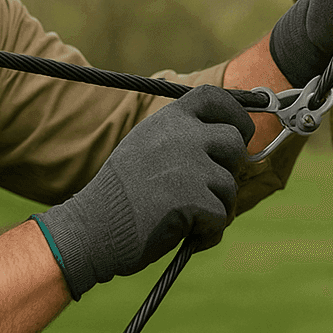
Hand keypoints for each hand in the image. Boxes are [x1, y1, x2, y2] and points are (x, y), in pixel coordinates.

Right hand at [34, 86, 254, 299]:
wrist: (92, 227)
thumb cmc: (120, 194)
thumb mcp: (145, 147)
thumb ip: (180, 138)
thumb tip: (230, 141)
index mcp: (167, 120)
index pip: (214, 97)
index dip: (235, 113)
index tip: (240, 132)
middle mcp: (181, 135)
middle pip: (234, 141)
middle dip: (230, 168)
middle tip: (211, 188)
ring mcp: (188, 166)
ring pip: (230, 185)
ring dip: (217, 206)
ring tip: (187, 218)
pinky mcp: (194, 199)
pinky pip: (221, 216)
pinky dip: (208, 232)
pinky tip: (185, 235)